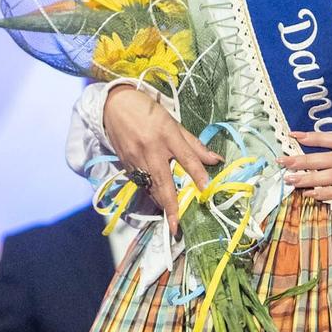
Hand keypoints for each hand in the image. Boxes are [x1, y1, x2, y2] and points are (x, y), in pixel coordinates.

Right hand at [103, 83, 219, 223]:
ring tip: (171, 217)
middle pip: (164, 181)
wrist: (115, 105)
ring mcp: (136, 157)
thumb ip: (194, 144)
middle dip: (171, 206)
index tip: (205, 189)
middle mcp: (151, 149)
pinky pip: (140, 182)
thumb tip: (216, 160)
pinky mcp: (125, 163)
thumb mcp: (174, 123)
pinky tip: (157, 199)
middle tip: (176, 225)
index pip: (187, 157)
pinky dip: (149, 192)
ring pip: (150, 186)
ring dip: (160, 203)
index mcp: (167, 135)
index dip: (197, 173)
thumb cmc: (149, 112)